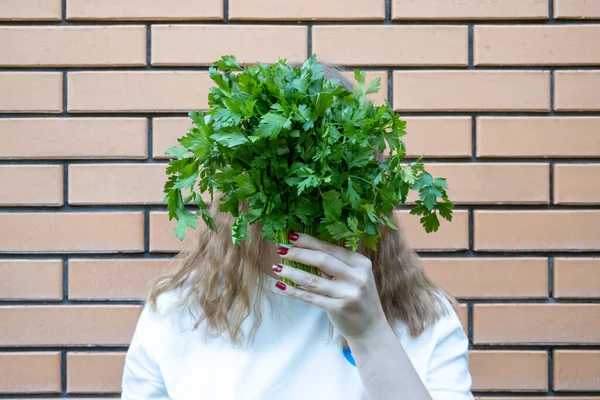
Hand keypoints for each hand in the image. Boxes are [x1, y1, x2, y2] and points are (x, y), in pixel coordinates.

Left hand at [272, 232, 388, 339]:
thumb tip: (304, 249)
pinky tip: (282, 286)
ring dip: (292, 272)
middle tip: (281, 250)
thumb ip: (335, 264)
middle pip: (321, 260)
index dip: (309, 241)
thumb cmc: (357, 297)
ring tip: (277, 268)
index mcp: (361, 263)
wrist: (370, 328)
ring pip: (313, 279)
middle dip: (298, 253)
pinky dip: (294, 291)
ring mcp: (348, 293)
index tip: (291, 235)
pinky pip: (311, 297)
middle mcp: (357, 276)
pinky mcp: (338, 308)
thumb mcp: (354, 276)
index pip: (330, 248)